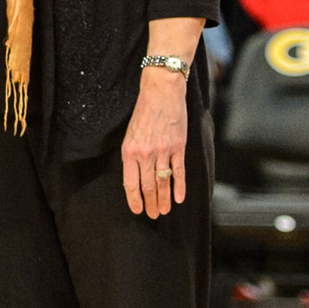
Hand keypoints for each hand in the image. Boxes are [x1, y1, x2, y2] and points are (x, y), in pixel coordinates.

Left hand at [121, 67, 189, 219]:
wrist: (161, 92)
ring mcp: (163, 151)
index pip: (130, 183)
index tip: (138, 210)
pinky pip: (179, 172)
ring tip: (164, 211)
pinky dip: (179, 187)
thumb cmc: (144, 111)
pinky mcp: (178, 146)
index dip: (134, 200)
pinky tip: (179, 199)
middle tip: (154, 215)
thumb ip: (132, 155)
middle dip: (150, 204)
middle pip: (148, 186)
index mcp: (129, 151)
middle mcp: (145, 154)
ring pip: (163, 182)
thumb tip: (136, 176)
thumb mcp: (130, 133)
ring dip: (164, 200)